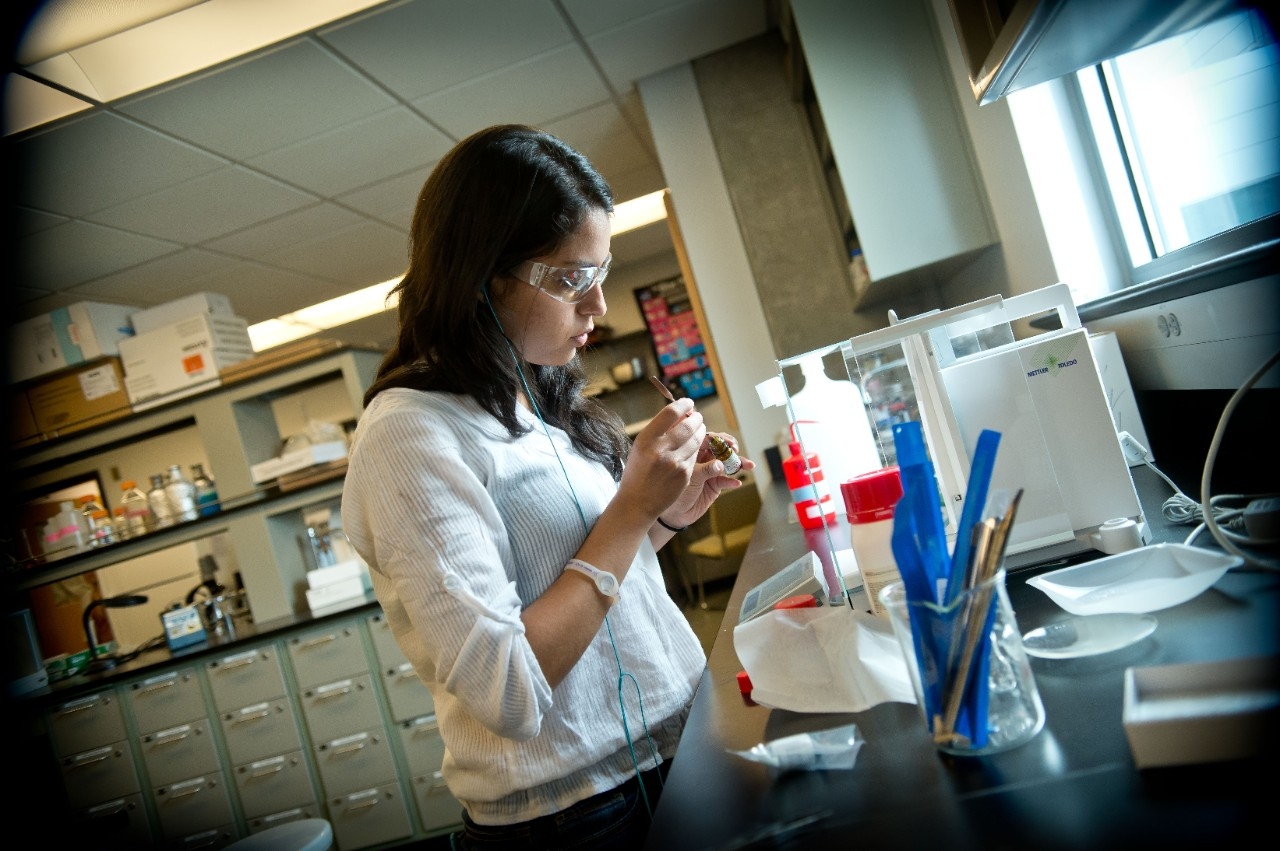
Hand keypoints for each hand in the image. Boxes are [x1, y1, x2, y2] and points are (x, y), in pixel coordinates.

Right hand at [618, 398, 706, 518]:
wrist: (637, 502)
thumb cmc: (637, 471)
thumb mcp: (640, 447)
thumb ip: (658, 431)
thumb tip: (679, 413)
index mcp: (646, 439)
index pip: (671, 413)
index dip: (683, 404)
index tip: (689, 402)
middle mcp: (660, 449)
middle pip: (688, 425)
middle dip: (696, 418)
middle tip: (697, 416)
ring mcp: (674, 463)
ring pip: (696, 439)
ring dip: (701, 431)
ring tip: (699, 428)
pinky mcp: (685, 475)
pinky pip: (696, 455)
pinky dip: (696, 449)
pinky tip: (693, 447)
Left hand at [662, 432, 756, 526]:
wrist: (674, 513)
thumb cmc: (675, 490)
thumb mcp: (689, 477)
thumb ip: (705, 470)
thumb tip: (720, 464)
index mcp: (693, 452)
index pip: (708, 439)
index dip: (720, 439)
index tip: (728, 442)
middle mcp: (703, 459)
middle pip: (721, 449)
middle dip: (731, 449)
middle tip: (736, 451)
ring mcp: (711, 472)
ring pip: (727, 464)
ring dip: (738, 464)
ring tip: (748, 465)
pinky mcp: (716, 485)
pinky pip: (726, 481)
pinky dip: (732, 481)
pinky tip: (736, 483)